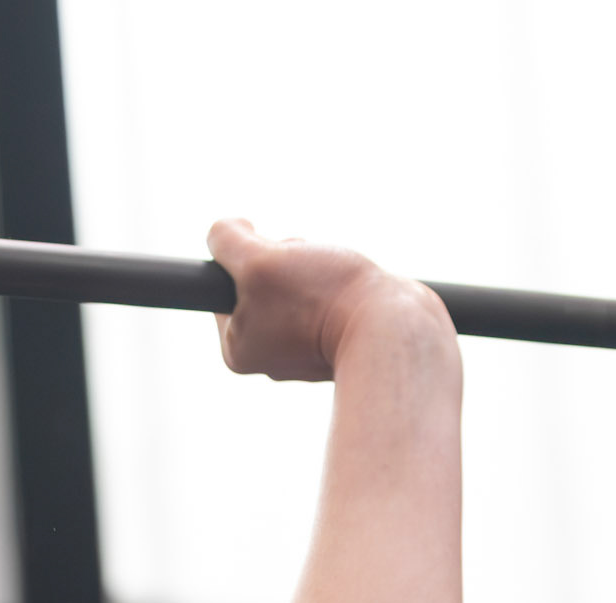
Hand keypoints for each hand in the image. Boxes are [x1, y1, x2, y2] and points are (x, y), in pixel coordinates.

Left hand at [207, 218, 450, 381]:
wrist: (394, 329)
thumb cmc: (324, 298)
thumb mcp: (258, 261)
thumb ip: (227, 242)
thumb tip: (222, 232)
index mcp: (236, 350)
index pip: (228, 282)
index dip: (254, 257)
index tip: (280, 267)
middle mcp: (265, 357)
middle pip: (263, 282)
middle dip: (287, 263)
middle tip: (311, 276)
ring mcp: (301, 352)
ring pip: (295, 284)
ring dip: (312, 267)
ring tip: (333, 281)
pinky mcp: (336, 341)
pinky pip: (326, 297)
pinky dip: (336, 284)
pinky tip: (351, 294)